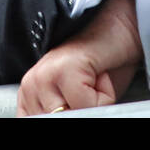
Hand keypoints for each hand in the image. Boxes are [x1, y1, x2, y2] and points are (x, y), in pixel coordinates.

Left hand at [17, 0, 141, 115]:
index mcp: (28, 97)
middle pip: (58, 119)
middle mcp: (30, 85)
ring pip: (72, 115)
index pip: (40, 121)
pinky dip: (104, 96)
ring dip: (93, 104)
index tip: (80, 101)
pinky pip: (86, 105)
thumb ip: (64, 114)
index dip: (66, 114)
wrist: (121, 28)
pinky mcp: (64, 69)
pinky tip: (100, 73)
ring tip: (94, 80)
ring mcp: (44, 76)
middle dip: (82, 110)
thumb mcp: (76, 103)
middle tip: (90, 88)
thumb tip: (64, 116)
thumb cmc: (104, 67)